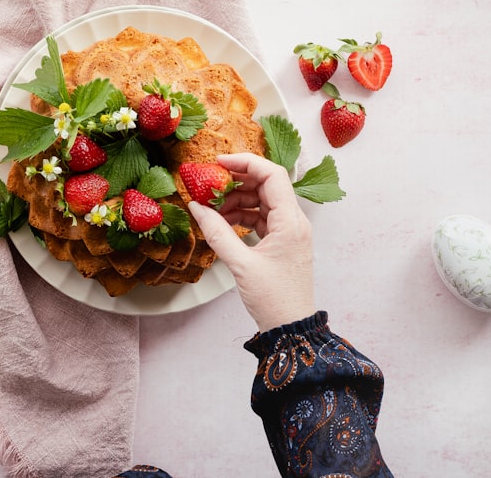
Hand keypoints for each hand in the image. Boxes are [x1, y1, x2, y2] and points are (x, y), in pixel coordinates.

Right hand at [187, 152, 315, 332]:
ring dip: (237, 199)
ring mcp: (289, 231)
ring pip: (262, 201)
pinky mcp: (282, 242)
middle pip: (266, 185)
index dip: (245, 163)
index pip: (272, 175)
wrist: (291, 328)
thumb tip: (196, 207)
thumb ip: (217, 232)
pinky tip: (222, 221)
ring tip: (211, 207)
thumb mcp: (240, 264)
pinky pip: (261, 217)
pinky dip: (241, 215)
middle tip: (209, 183)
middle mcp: (294, 221)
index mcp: (291, 221)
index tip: (219, 163)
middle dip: (237, 181)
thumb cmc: (273, 299)